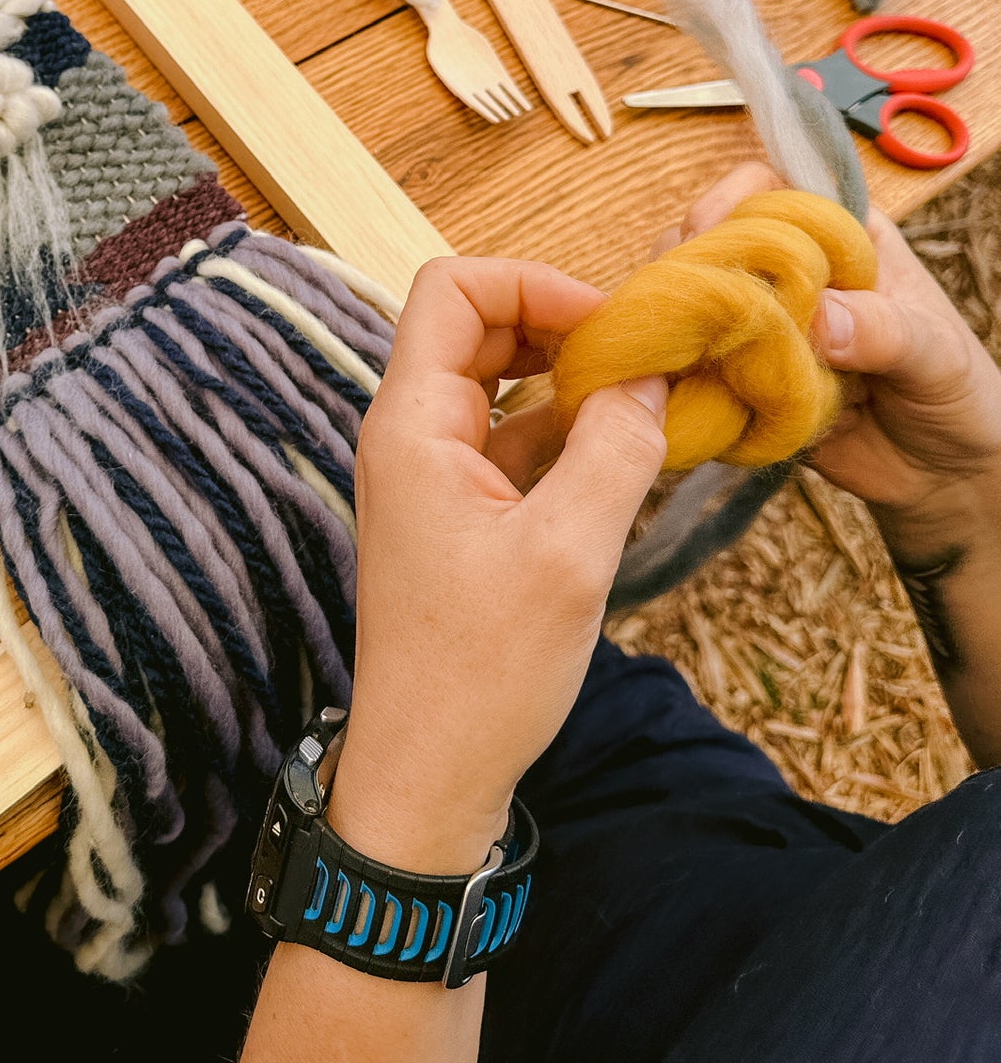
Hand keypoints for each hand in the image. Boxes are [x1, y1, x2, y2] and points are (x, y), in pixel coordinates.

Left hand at [327, 257, 667, 879]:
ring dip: (570, 379)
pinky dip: (567, 433)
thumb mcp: (569, 556)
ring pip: (501, 383)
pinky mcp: (461, 517)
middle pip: (479, 325)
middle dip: (561, 323)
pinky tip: (628, 452)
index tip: (612, 322)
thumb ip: (614, 452)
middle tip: (644, 354)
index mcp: (411, 425)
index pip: (453, 288)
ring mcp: (434, 476)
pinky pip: (513, 441)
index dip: (534, 283)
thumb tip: (651, 378)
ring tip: (649, 397)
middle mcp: (412, 436)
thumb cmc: (481, 676)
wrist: (429, 779)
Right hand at [670, 165, 1000, 551]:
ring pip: (695, 297)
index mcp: (845, 239)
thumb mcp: (937, 356)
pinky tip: (682, 388)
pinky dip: (682, 373)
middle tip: (683, 297)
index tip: (707, 233)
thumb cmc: (957, 396)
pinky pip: (696, 364)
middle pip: (716, 237)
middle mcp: (795, 274)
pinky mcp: (744, 377)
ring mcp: (764, 325)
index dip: (733, 201)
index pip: (774, 190)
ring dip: (681, 317)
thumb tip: (820, 319)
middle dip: (690, 260)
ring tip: (683, 346)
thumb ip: (885, 331)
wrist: (942, 476)